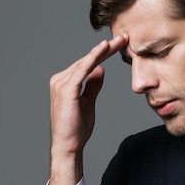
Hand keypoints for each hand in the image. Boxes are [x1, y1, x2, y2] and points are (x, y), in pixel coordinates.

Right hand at [47, 34, 127, 184]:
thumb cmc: (76, 129)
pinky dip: (94, 57)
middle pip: (87, 60)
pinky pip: (83, 69)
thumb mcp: (88, 102)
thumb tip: (100, 69)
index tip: (119, 45)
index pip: (87, 64)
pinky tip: (104, 48)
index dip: (103, 54)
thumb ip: (92, 85)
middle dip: (107, 49)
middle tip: (124, 37)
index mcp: (64, 82)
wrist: (68, 146)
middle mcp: (60, 79)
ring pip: (86, 62)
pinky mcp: (66, 89)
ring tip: (121, 40)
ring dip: (104, 50)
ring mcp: (61, 83)